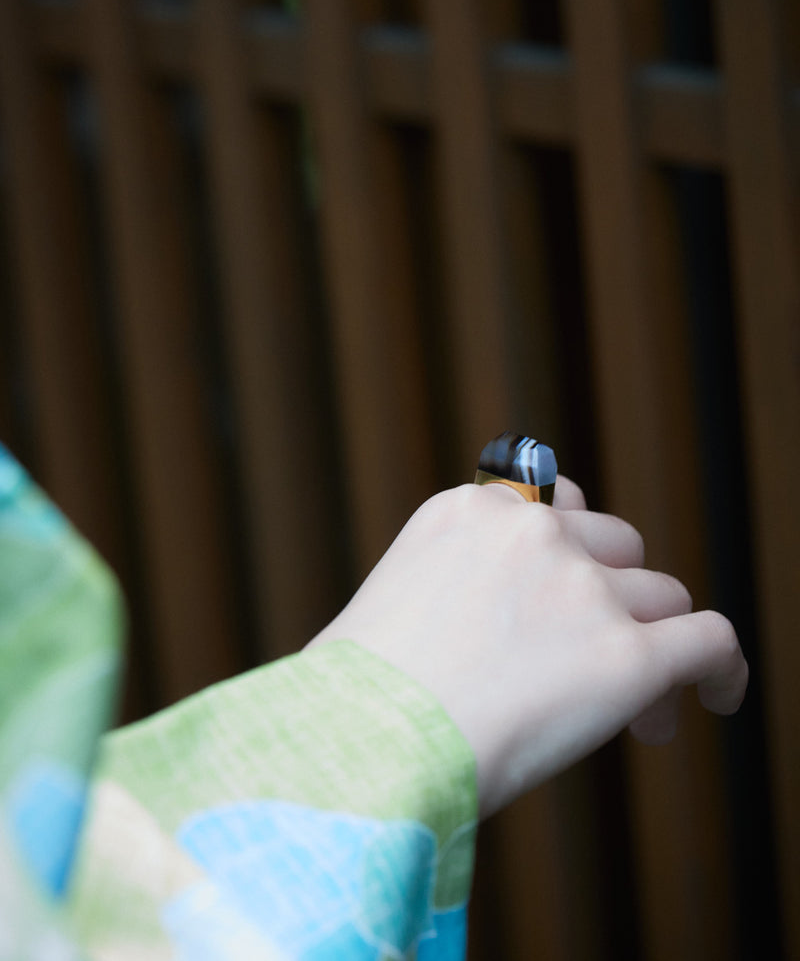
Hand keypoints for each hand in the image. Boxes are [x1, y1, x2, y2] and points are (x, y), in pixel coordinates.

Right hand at [307, 478, 747, 815]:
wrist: (359, 745)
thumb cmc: (351, 702)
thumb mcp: (388, 604)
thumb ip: (449, 587)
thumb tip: (482, 633)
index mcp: (469, 511)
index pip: (554, 508)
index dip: (571, 557)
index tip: (565, 607)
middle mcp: (532, 532)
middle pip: (615, 542)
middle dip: (614, 595)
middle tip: (594, 660)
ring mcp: (582, 588)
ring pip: (661, 593)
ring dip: (653, 641)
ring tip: (634, 713)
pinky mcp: (626, 654)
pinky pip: (710, 641)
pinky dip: (723, 668)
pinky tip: (718, 698)